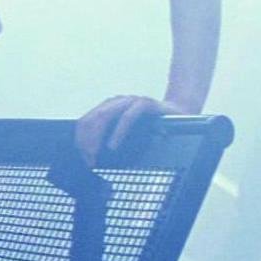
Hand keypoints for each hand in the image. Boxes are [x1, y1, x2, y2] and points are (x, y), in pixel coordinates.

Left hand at [74, 95, 189, 166]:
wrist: (180, 112)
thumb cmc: (153, 125)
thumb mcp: (128, 132)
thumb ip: (112, 137)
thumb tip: (93, 157)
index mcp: (109, 107)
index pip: (85, 121)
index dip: (80, 139)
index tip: (84, 157)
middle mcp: (117, 101)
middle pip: (91, 119)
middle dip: (85, 141)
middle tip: (88, 160)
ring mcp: (130, 101)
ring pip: (104, 116)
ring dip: (96, 138)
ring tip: (95, 155)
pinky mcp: (145, 103)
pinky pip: (127, 117)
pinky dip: (118, 132)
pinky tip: (112, 146)